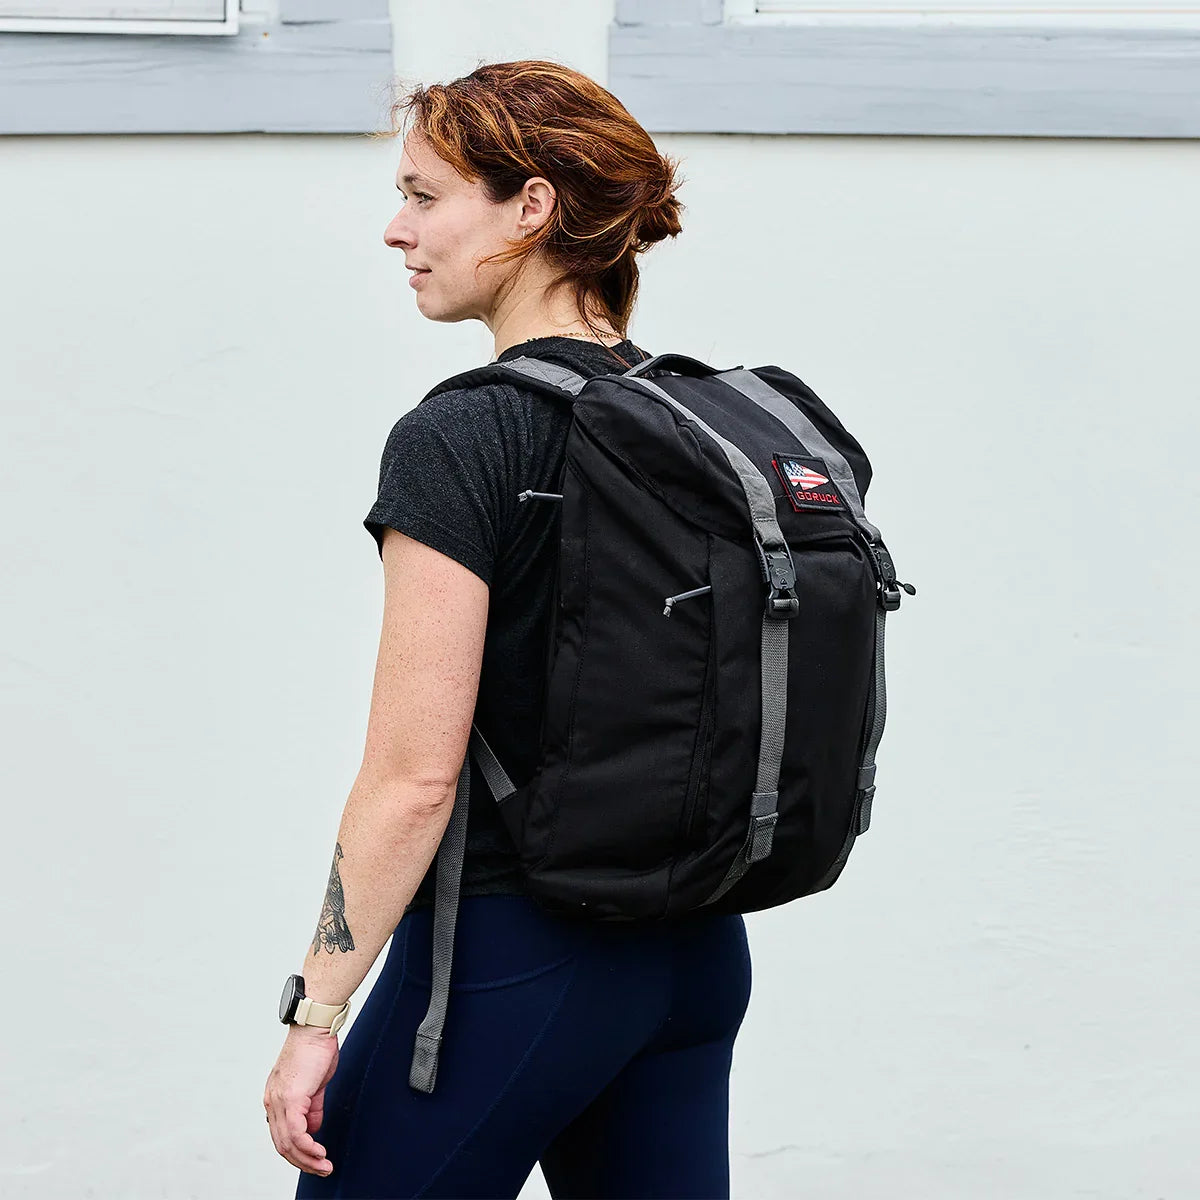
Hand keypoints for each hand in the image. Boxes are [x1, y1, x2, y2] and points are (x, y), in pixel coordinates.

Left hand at [263, 1026, 340, 1176]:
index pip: (282, 1134)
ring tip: (323, 1166)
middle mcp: (272, 1102)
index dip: (297, 1152)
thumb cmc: (315, 1049)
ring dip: (307, 1159)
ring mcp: (279, 1101)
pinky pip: (296, 1133)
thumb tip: (313, 1127)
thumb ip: (312, 1107)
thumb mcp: (314, 1084)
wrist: (314, 1028)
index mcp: (276, 1098)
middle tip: (321, 1170)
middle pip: (282, 1145)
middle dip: (302, 1162)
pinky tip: (319, 1153)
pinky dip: (308, 1148)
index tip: (314, 1159)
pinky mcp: (290, 1098)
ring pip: (287, 1143)